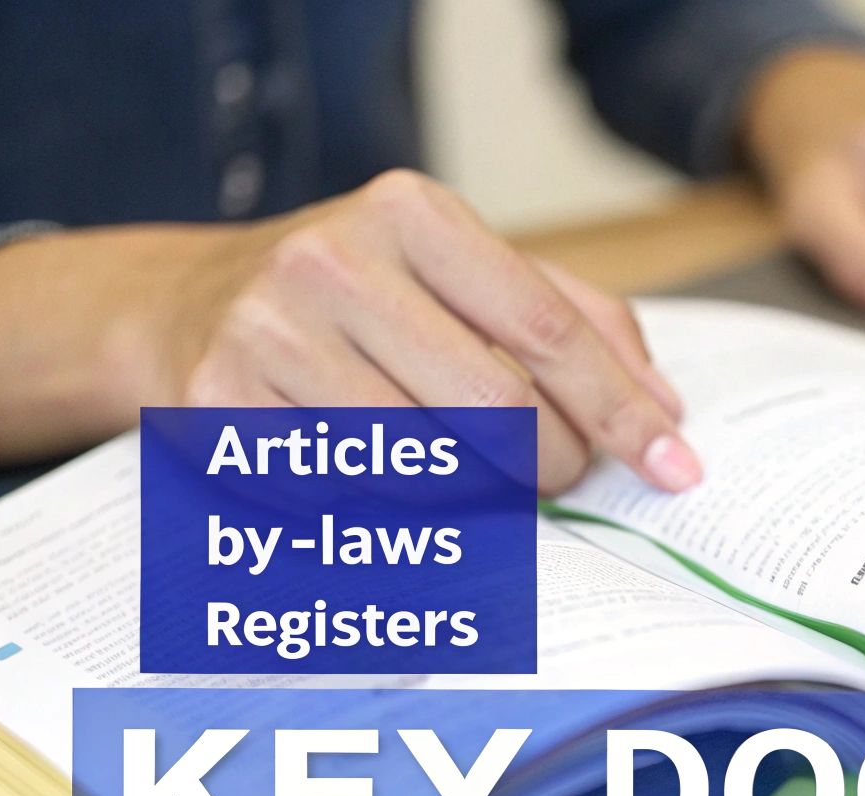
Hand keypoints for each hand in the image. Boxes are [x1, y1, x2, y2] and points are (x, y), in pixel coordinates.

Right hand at [0, 170, 698, 494]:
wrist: (187, 305)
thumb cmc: (364, 296)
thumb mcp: (466, 272)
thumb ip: (578, 322)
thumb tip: (665, 408)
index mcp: (412, 214)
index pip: (550, 333)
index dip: (622, 412)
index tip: (676, 467)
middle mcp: (333, 263)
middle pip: (499, 411)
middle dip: (553, 464)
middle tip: (557, 476)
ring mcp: (268, 337)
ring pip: (429, 469)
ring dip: (479, 497)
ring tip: (476, 476)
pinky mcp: (219, 411)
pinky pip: (351, 501)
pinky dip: (392, 512)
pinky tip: (386, 482)